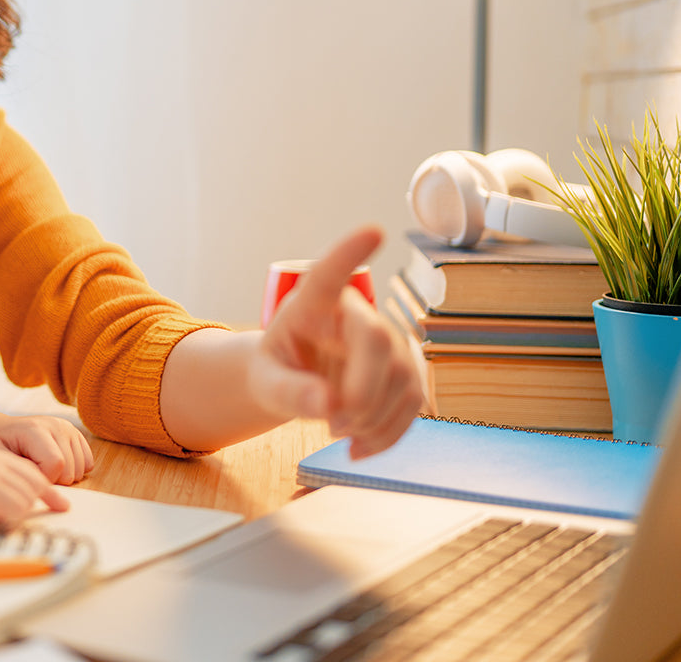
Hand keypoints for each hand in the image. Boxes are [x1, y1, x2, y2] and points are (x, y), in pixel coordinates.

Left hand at [0, 414, 93, 484]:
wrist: (0, 430)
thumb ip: (20, 471)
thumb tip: (42, 485)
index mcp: (35, 429)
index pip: (56, 464)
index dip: (44, 480)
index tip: (27, 477)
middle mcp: (56, 424)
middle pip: (70, 469)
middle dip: (53, 480)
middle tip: (34, 472)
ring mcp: (67, 427)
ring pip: (81, 468)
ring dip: (64, 477)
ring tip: (43, 467)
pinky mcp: (75, 433)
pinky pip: (88, 463)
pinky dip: (75, 470)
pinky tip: (57, 465)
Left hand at [252, 224, 425, 459]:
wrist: (297, 382)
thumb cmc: (278, 368)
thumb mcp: (266, 381)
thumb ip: (287, 391)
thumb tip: (327, 406)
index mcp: (314, 303)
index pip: (331, 274)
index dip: (351, 253)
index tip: (373, 231)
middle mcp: (358, 314)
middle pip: (378, 342)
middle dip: (360, 393)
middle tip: (332, 423)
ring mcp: (390, 343)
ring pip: (401, 379)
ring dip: (370, 420)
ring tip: (335, 430)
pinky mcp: (408, 375)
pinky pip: (414, 407)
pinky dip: (387, 437)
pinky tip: (359, 449)